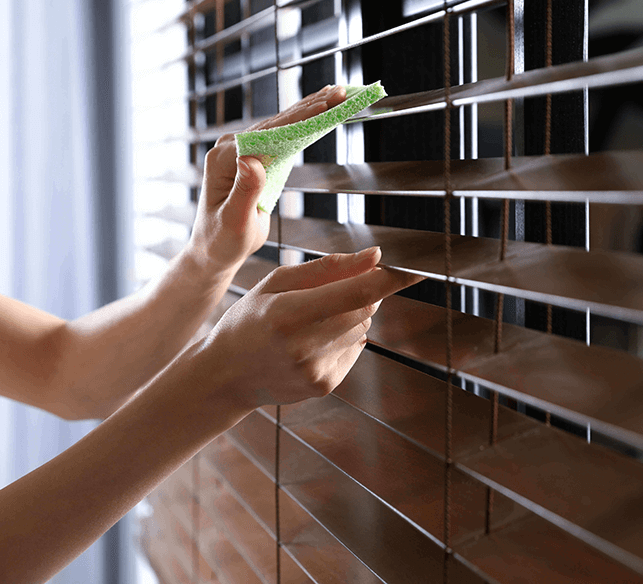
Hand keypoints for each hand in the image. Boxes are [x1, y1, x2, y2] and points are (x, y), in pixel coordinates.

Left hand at [187, 85, 347, 273]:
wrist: (214, 250)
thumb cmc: (222, 241)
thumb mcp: (235, 220)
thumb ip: (245, 190)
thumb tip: (253, 159)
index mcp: (225, 159)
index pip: (271, 134)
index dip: (301, 118)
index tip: (325, 104)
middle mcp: (231, 148)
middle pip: (278, 123)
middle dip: (312, 106)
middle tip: (342, 92)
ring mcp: (241, 150)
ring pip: (281, 125)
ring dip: (310, 108)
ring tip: (338, 93)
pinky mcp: (252, 156)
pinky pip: (281, 136)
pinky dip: (302, 122)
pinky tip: (318, 109)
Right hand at [191, 247, 421, 410]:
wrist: (226, 375)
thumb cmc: (251, 319)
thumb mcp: (277, 282)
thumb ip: (329, 268)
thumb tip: (375, 257)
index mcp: (288, 313)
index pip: (357, 293)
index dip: (390, 281)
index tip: (417, 271)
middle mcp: (304, 346)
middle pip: (365, 309)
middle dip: (361, 293)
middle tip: (331, 291)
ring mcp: (316, 370)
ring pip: (363, 328)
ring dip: (350, 316)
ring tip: (312, 320)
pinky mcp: (325, 385)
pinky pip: (356, 349)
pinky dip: (343, 339)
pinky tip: (311, 342)